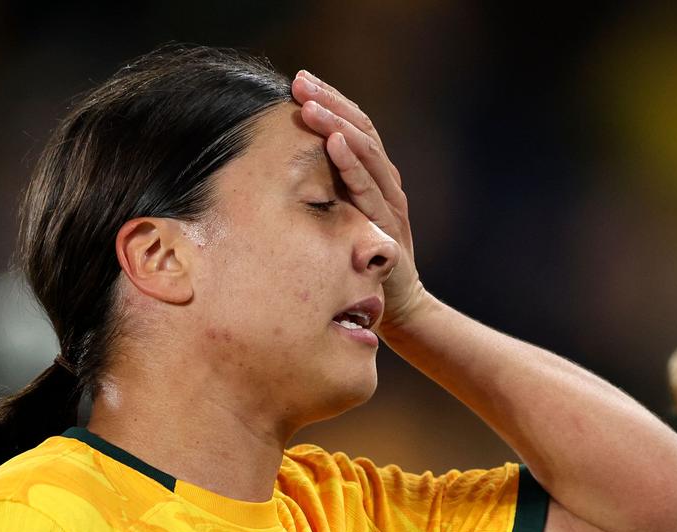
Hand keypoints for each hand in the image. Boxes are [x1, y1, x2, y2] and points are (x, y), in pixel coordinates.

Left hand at [291, 70, 426, 332]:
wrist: (398, 305)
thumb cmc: (359, 262)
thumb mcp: (338, 221)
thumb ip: (324, 194)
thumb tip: (277, 168)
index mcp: (373, 177)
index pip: (354, 126)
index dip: (330, 101)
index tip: (299, 80)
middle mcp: (386, 182)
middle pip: (362, 129)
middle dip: (330, 102)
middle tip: (300, 81)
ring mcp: (390, 201)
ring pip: (367, 151)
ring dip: (337, 124)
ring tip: (311, 105)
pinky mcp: (389, 224)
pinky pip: (370, 188)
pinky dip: (352, 163)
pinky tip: (335, 143)